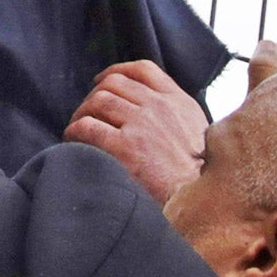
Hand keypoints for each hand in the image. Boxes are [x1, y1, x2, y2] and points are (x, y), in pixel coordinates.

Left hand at [63, 59, 208, 205]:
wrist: (202, 206)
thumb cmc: (198, 178)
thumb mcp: (199, 136)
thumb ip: (175, 117)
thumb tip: (144, 107)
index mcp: (180, 104)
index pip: (143, 70)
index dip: (116, 71)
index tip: (102, 81)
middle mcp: (160, 108)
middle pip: (114, 84)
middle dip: (95, 96)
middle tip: (88, 113)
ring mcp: (141, 126)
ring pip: (97, 102)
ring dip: (82, 113)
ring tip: (79, 128)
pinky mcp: (124, 148)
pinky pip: (86, 127)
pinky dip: (74, 132)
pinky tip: (74, 141)